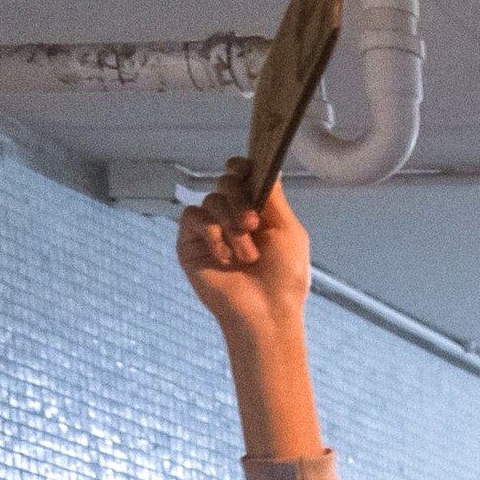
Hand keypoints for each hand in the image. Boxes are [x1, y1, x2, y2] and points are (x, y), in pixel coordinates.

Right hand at [176, 175, 308, 337]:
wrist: (265, 313)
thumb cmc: (284, 278)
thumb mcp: (288, 232)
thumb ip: (273, 198)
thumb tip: (266, 166)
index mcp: (257, 212)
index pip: (242, 176)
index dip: (240, 167)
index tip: (243, 169)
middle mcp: (232, 217)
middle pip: (226, 182)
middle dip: (239, 198)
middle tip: (252, 223)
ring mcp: (210, 230)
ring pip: (211, 200)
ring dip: (232, 226)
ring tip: (247, 256)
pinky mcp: (191, 243)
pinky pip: (194, 218)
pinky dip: (212, 235)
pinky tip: (225, 258)